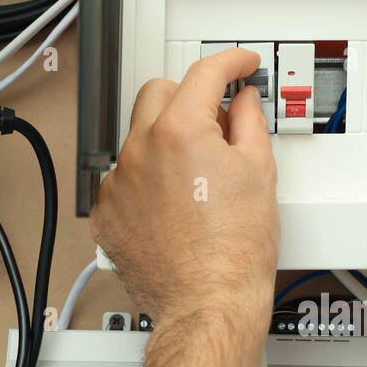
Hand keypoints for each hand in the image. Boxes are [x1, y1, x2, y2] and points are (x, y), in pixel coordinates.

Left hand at [91, 47, 278, 324]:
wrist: (207, 304)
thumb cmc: (233, 253)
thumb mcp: (259, 174)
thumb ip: (250, 124)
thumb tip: (244, 104)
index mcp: (179, 131)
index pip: (205, 73)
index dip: (230, 62)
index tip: (239, 66)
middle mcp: (140, 150)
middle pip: (158, 92)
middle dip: (188, 97)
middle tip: (216, 119)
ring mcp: (118, 182)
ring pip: (138, 137)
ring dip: (165, 142)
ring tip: (197, 177)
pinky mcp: (107, 213)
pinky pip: (124, 179)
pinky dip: (147, 181)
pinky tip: (173, 205)